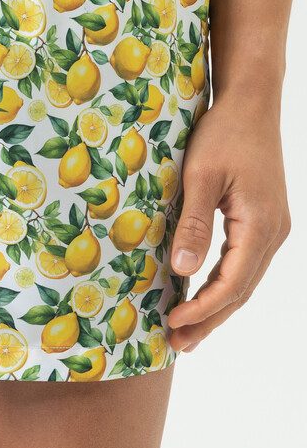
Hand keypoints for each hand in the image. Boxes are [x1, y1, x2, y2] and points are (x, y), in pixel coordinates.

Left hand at [167, 97, 289, 350]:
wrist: (251, 102)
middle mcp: (274, 232)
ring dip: (216, 306)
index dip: (203, 309)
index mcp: (260, 225)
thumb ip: (194, 224)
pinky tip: (201, 292)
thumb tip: (184, 271)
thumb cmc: (223, 132)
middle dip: (209, 319)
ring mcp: (273, 227)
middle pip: (241, 290)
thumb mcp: (201, 175)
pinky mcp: (265, 219)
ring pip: (244, 279)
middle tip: (177, 345)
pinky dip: (223, 283)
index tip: (173, 324)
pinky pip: (244, 262)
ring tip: (187, 331)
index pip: (231, 283)